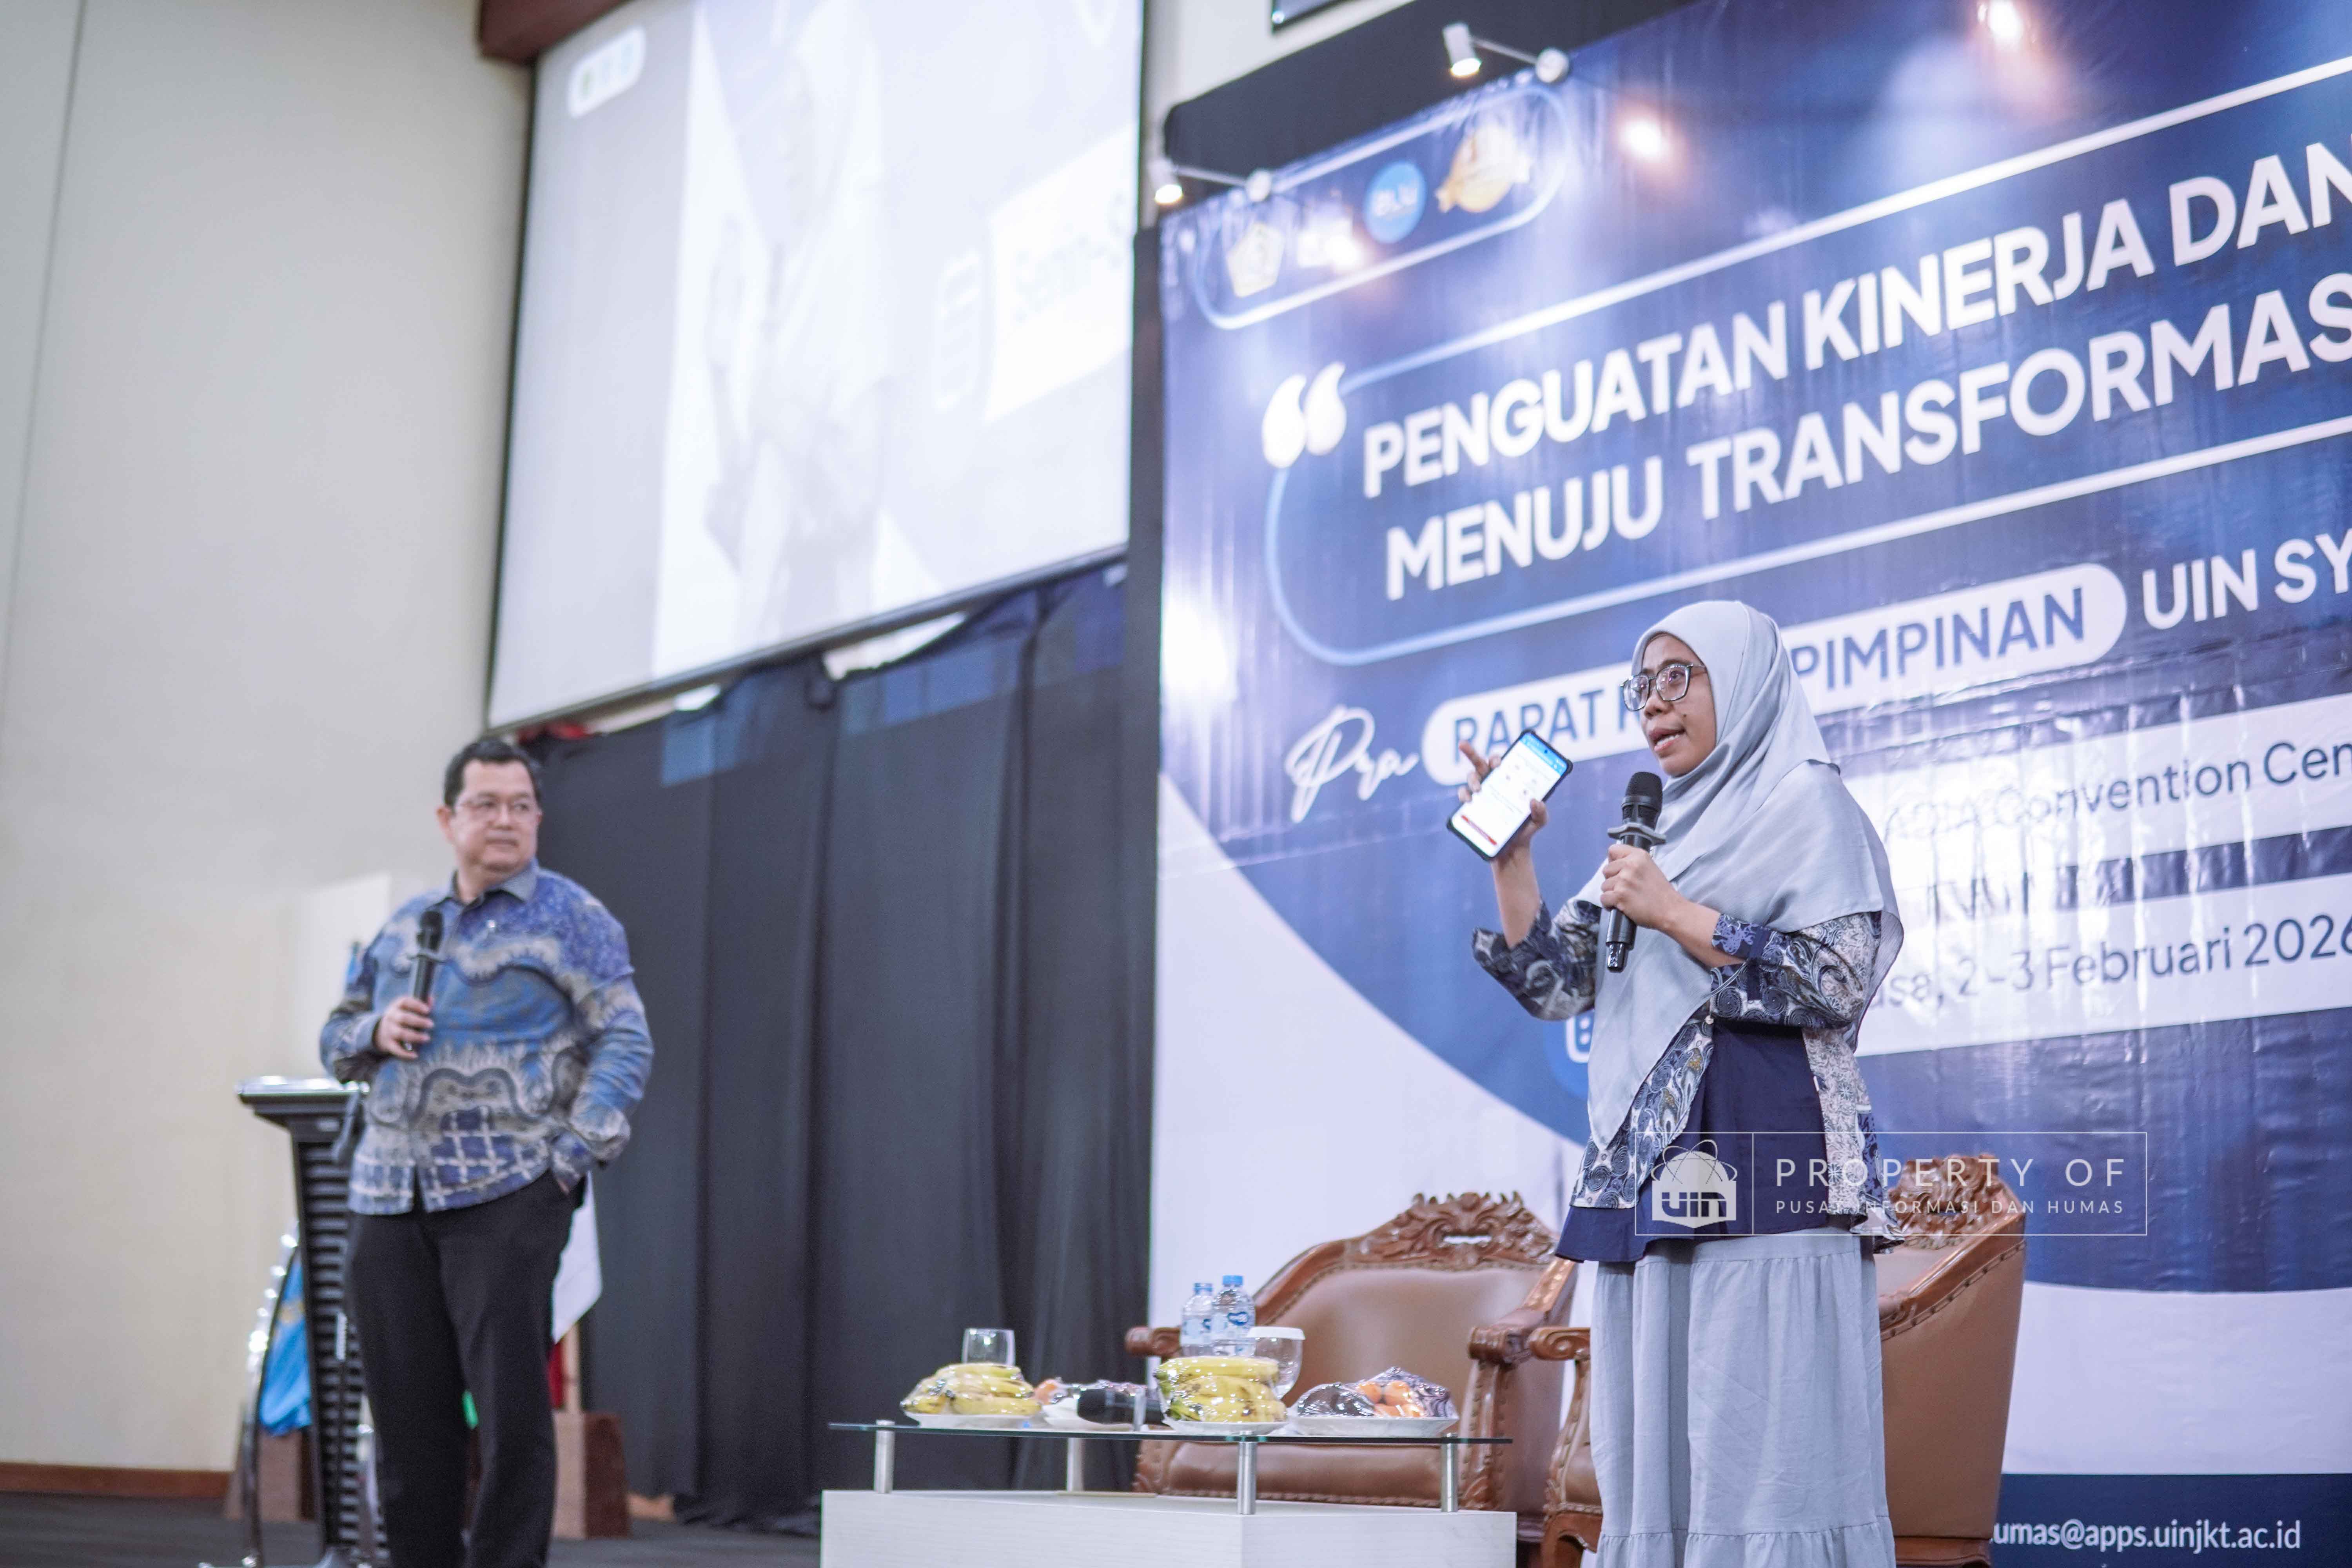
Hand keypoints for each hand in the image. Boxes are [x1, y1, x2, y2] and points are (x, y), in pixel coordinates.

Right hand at [374, 996, 431, 1059]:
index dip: (416, 1005)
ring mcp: (389, 1030)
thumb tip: (431, 999)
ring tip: (427, 1038)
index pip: (405, 1002)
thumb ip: (421, 1004)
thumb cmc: (403, 1017)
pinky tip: (415, 1055)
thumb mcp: (408, 1008)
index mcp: (397, 1006)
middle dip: (418, 1021)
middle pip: (404, 1018)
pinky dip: (405, 1053)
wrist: (381, 1031)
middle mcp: (391, 1017)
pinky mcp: (388, 1043)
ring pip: (400, 1033)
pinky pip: (395, 1049)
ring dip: (414, 1036)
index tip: (428, 1010)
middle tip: (431, 1024)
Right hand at [1457, 740, 1547, 860]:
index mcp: (1508, 780)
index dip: (1497, 758)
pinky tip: (1469, 801)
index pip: (1500, 762)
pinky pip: (1463, 796)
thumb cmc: (1525, 829)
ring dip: (1472, 779)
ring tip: (1478, 789)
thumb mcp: (1539, 820)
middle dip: (1470, 752)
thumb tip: (1535, 801)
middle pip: (1479, 762)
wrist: (1512, 850)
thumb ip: (1541, 812)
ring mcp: (1480, 794)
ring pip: (1470, 777)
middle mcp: (1492, 783)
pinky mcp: (1471, 807)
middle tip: (1464, 746)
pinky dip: (1464, 795)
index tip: (1499, 763)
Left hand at [1598, 844, 1685, 930]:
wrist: (1670, 910)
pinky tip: (1622, 905)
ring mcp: (1624, 880)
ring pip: (1604, 886)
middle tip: (1626, 888)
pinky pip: (1603, 898)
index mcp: (1638, 856)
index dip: (1613, 862)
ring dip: (1612, 893)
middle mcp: (1630, 865)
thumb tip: (1615, 864)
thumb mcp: (1649, 868)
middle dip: (1612, 880)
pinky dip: (1610, 904)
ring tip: (1627, 898)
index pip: (1613, 850)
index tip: (1619, 871)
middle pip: (1606, 870)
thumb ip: (1633, 863)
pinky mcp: (1620, 895)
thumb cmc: (1660, 893)